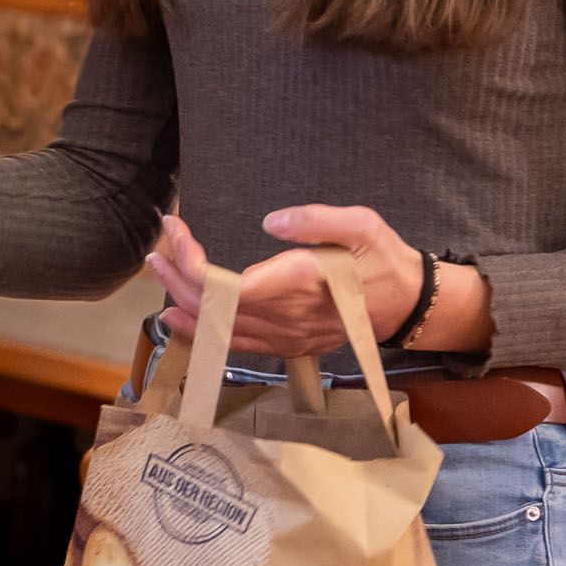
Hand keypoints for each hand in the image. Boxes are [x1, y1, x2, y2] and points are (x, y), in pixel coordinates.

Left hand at [145, 206, 424, 356]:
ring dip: (181, 299)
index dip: (192, 264)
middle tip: (158, 242)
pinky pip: (236, 345)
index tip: (176, 230)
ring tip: (157, 269)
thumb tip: (271, 221)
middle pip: (215, 306)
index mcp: (301, 282)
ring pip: (220, 328)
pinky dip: (201, 332)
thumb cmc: (383, 258)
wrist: (409, 305)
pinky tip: (176, 318)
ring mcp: (287, 336)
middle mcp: (288, 316)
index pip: (230, 285)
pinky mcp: (287, 344)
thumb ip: (317, 220)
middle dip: (177, 274)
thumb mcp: (363, 225)